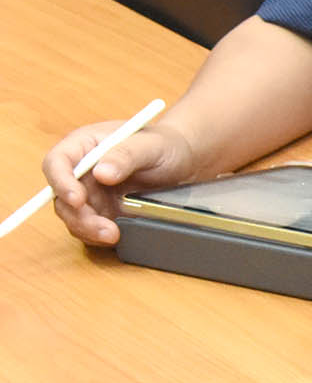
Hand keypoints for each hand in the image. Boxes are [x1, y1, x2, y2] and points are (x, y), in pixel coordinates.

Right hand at [43, 117, 199, 244]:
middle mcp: (81, 171)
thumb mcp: (150, 145)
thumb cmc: (165, 145)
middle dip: (78, 215)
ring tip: (114, 236)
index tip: (77, 199)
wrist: (183, 161)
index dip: (61, 182)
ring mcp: (90, 193)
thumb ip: (126, 156)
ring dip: (88, 229)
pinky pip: (89, 227)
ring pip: (73, 216)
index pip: (57, 162)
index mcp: (85, 145)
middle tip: (104, 228)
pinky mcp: (101, 211)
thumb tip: (101, 173)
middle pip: (62, 196)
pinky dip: (98, 235)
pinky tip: (117, 237)